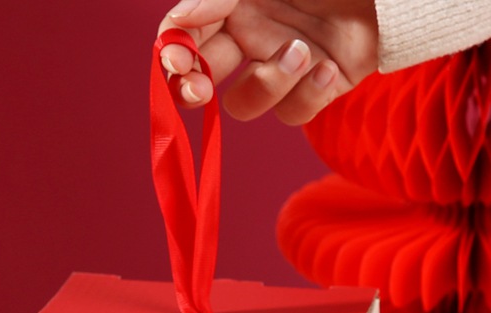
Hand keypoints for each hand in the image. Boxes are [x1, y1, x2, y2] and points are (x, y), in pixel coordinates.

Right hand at [158, 0, 378, 123]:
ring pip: (246, 104)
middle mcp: (252, 37)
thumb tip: (177, 24)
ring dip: (268, 85)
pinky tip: (328, 68)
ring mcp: (283, 66)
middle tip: (201, 90)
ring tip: (302, 52)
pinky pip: (293, 113)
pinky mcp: (317, 88)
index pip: (183, 38)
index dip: (173, 54)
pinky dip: (308, 95)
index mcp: (234, 4)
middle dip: (192, 89)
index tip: (179, 61)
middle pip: (200, 82)